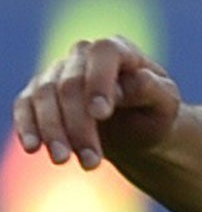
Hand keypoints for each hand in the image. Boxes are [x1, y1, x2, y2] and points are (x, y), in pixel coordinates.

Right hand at [14, 36, 180, 169]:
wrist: (136, 129)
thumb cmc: (154, 112)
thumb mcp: (166, 103)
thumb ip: (150, 89)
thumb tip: (130, 82)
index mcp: (119, 50)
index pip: (104, 54)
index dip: (100, 81)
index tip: (101, 114)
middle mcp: (83, 55)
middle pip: (71, 84)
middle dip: (78, 125)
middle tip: (91, 161)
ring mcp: (58, 72)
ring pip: (45, 96)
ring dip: (53, 132)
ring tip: (65, 161)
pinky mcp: (38, 93)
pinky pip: (25, 105)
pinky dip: (27, 126)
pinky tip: (33, 148)